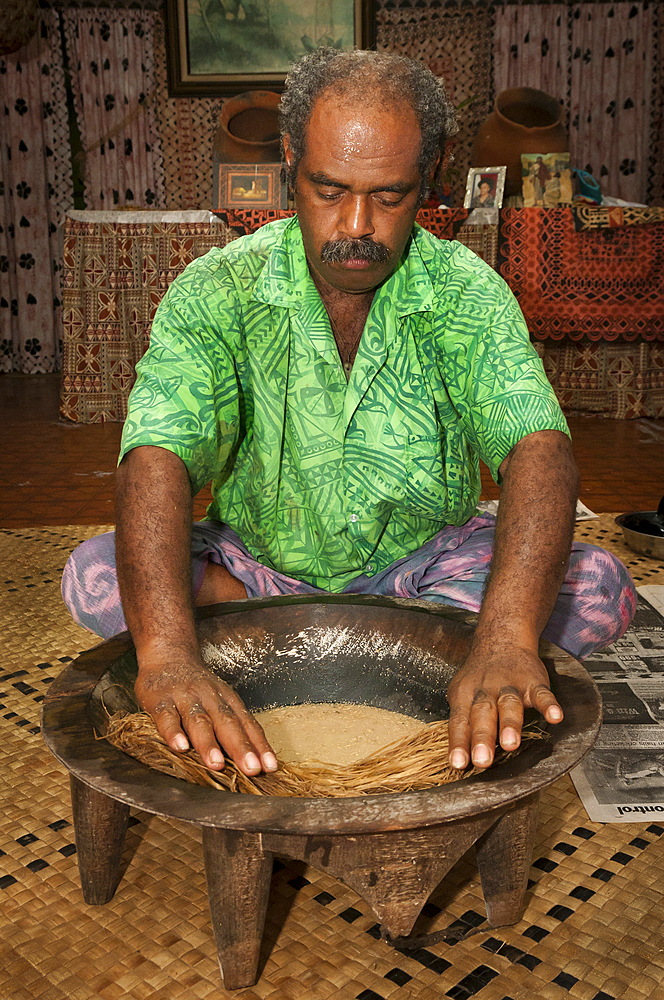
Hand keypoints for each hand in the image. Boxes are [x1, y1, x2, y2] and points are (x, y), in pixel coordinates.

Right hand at [134, 657, 277, 776]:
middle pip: (228, 724)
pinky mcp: (160, 701)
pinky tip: (180, 747)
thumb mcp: (220, 701)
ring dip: (209, 744)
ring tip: (217, 764)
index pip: (248, 724)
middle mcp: (210, 698)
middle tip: (252, 768)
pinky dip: (173, 733)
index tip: (270, 766)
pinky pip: (167, 718)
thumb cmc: (198, 688)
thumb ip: (233, 727)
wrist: (168, 656)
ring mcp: (185, 699)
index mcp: (228, 700)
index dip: (259, 745)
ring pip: (199, 722)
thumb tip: (253, 759)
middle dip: (241, 748)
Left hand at [446, 646, 562, 769]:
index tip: (457, 764)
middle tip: (482, 760)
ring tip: (510, 744)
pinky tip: (555, 717)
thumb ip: (463, 723)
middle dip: (482, 738)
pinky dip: (549, 705)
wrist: (501, 639)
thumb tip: (459, 759)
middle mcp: (486, 691)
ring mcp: (510, 685)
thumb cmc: (480, 676)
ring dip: (510, 724)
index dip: (458, 743)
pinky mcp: (533, 682)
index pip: (459, 722)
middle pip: (483, 715)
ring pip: (509, 704)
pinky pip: (542, 694)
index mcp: (465, 696)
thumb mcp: (462, 694)